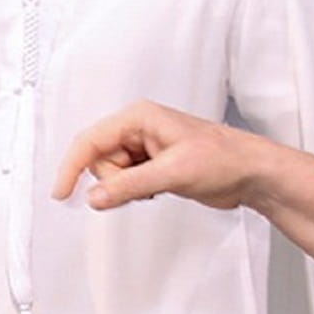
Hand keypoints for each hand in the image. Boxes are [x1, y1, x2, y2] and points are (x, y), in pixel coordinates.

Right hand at [52, 100, 266, 210]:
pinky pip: (125, 182)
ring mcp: (144, 148)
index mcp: (139, 117)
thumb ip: (130, 185)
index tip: (62, 193)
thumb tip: (95, 196)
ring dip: (125, 189)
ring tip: (156, 188)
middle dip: (113, 181)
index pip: (90, 141)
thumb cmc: (223, 159)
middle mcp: (138, 129)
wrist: (251, 173)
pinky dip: (134, 192)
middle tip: (144, 187)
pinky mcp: (152, 166)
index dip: (72, 167)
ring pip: (111, 174)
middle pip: (99, 160)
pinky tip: (157, 191)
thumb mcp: (173, 172)